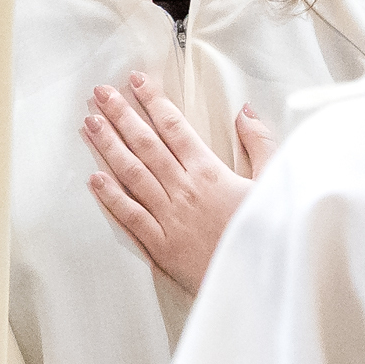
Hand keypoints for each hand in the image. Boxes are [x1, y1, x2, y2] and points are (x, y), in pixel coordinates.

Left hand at [82, 75, 274, 295]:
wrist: (261, 282)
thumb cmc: (269, 234)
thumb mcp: (274, 183)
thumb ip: (260, 144)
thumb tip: (244, 111)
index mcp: (210, 171)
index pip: (175, 127)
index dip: (153, 102)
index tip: (135, 81)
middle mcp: (184, 188)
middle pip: (146, 144)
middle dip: (121, 115)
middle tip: (100, 93)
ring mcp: (169, 216)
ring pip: (132, 174)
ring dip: (108, 146)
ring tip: (90, 123)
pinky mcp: (160, 244)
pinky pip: (130, 215)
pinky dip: (110, 196)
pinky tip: (93, 178)